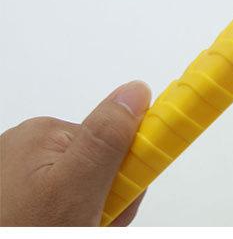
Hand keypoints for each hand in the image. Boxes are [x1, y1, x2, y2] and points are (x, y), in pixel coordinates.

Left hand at [0, 81, 150, 225]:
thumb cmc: (21, 232)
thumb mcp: (75, 190)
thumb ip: (107, 138)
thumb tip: (134, 91)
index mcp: (44, 133)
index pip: (116, 137)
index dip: (129, 172)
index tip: (121, 196)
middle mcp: (28, 147)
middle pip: (101, 165)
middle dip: (107, 199)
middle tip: (91, 225)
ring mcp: (17, 175)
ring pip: (84, 189)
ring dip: (89, 214)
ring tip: (69, 229)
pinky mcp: (14, 197)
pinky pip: (61, 203)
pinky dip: (66, 221)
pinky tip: (56, 228)